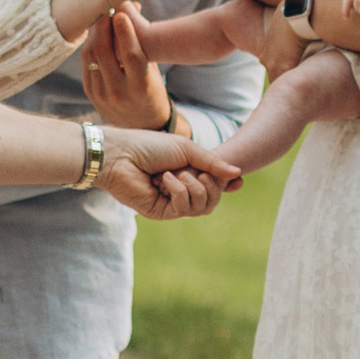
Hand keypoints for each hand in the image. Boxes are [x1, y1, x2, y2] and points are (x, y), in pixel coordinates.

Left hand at [81, 5, 175, 128]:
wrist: (142, 125)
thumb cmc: (153, 90)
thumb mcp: (154, 69)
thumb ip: (143, 41)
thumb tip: (132, 5)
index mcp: (141, 87)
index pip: (131, 56)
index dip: (125, 33)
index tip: (120, 13)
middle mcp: (119, 93)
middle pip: (104, 53)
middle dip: (103, 28)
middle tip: (106, 10)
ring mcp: (102, 96)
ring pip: (91, 57)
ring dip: (94, 34)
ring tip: (101, 20)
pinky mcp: (90, 94)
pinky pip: (86, 64)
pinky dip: (90, 47)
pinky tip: (96, 36)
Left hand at [101, 133, 239, 216]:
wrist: (121, 154)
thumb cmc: (150, 146)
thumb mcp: (187, 149)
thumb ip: (212, 163)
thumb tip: (237, 174)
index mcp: (187, 174)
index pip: (214, 187)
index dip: (227, 186)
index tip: (238, 182)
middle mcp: (181, 190)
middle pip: (212, 201)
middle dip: (211, 185)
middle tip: (199, 172)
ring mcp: (171, 203)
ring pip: (201, 208)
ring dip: (195, 188)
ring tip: (178, 174)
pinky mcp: (160, 212)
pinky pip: (184, 210)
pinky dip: (180, 192)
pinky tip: (166, 180)